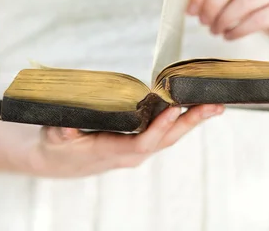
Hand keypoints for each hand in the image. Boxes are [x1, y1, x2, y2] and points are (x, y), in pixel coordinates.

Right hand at [19, 104, 223, 177]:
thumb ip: (60, 133)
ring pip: (170, 136)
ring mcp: (136, 149)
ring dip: (193, 121)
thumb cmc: (56, 146)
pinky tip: (195, 109)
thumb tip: (65, 130)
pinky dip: (181, 121)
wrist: (58, 161)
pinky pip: (164, 133)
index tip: (174, 110)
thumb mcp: (53, 138)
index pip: (141, 143)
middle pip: (166, 140)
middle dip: (190, 122)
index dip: (158, 128)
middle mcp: (130, 154)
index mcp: (111, 152)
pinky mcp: (138, 142)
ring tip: (215, 106)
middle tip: (213, 106)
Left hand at [187, 0, 268, 50]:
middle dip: (212, 4)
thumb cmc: (259, 9)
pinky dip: (239, 30)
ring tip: (216, 31)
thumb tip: (190, 3)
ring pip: (245, 1)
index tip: (191, 11)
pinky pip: (259, 19)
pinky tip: (230, 36)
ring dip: (224, 19)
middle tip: (204, 22)